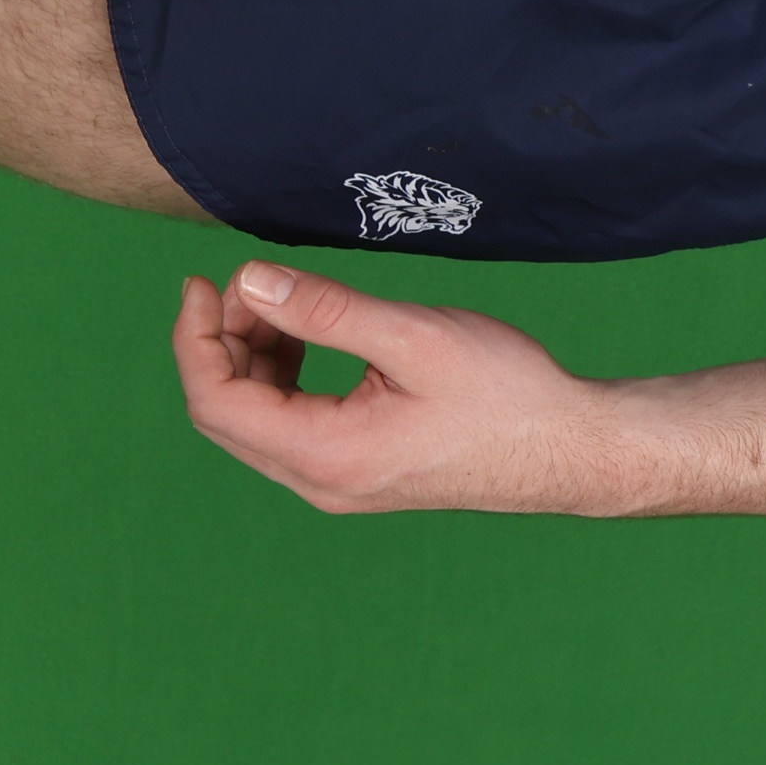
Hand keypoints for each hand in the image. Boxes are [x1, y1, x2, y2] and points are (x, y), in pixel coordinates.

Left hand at [172, 261, 638, 515]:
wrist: (569, 449)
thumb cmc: (508, 393)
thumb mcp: (415, 336)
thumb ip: (327, 311)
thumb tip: (250, 281)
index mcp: (326, 455)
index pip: (217, 402)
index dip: (196, 339)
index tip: (206, 282)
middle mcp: (320, 481)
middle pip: (227, 415)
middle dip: (222, 342)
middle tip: (247, 281)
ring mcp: (339, 483)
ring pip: (258, 421)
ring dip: (253, 357)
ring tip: (279, 301)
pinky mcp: (359, 472)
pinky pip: (293, 426)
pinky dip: (284, 377)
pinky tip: (309, 337)